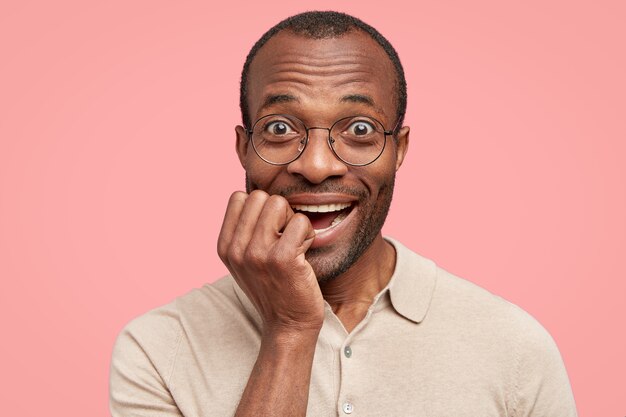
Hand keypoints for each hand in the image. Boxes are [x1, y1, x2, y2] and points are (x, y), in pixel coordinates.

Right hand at [217, 190, 324, 336]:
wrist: (288, 326)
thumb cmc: (273, 288)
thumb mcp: (245, 261)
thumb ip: (244, 231)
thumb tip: (259, 195)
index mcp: (225, 246)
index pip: (239, 197)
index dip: (260, 208)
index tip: (269, 231)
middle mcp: (236, 249)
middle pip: (259, 196)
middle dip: (277, 211)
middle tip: (284, 237)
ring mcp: (257, 254)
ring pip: (279, 203)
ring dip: (293, 220)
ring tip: (294, 244)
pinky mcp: (283, 259)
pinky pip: (300, 221)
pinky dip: (308, 233)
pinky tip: (304, 252)